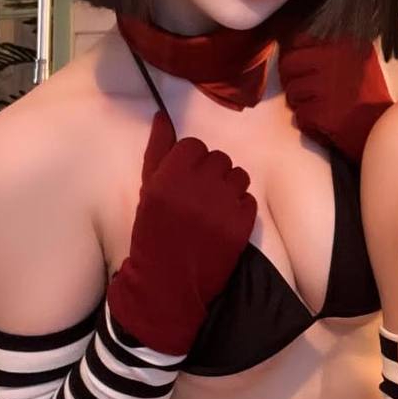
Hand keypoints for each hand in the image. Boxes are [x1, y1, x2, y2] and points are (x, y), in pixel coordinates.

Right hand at [107, 112, 256, 355]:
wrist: (169, 282)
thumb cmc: (154, 233)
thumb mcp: (148, 191)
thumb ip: (157, 151)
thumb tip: (162, 116)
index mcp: (169, 179)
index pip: (194, 146)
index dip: (191, 161)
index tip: (184, 179)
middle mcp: (197, 189)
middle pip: (218, 158)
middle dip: (210, 173)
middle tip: (198, 196)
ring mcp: (222, 207)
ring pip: (238, 175)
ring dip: (228, 187)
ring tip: (212, 208)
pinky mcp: (242, 225)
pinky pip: (249, 198)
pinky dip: (239, 207)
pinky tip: (222, 222)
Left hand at [279, 32, 392, 162]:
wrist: (385, 131)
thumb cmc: (369, 100)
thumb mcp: (357, 61)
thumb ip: (329, 51)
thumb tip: (290, 47)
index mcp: (345, 43)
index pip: (300, 40)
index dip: (298, 60)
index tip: (306, 72)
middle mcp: (336, 58)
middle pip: (289, 64)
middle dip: (294, 82)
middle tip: (310, 95)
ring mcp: (329, 85)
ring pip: (292, 91)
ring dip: (303, 105)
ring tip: (325, 111)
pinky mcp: (323, 111)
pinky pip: (299, 116)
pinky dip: (310, 126)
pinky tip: (328, 126)